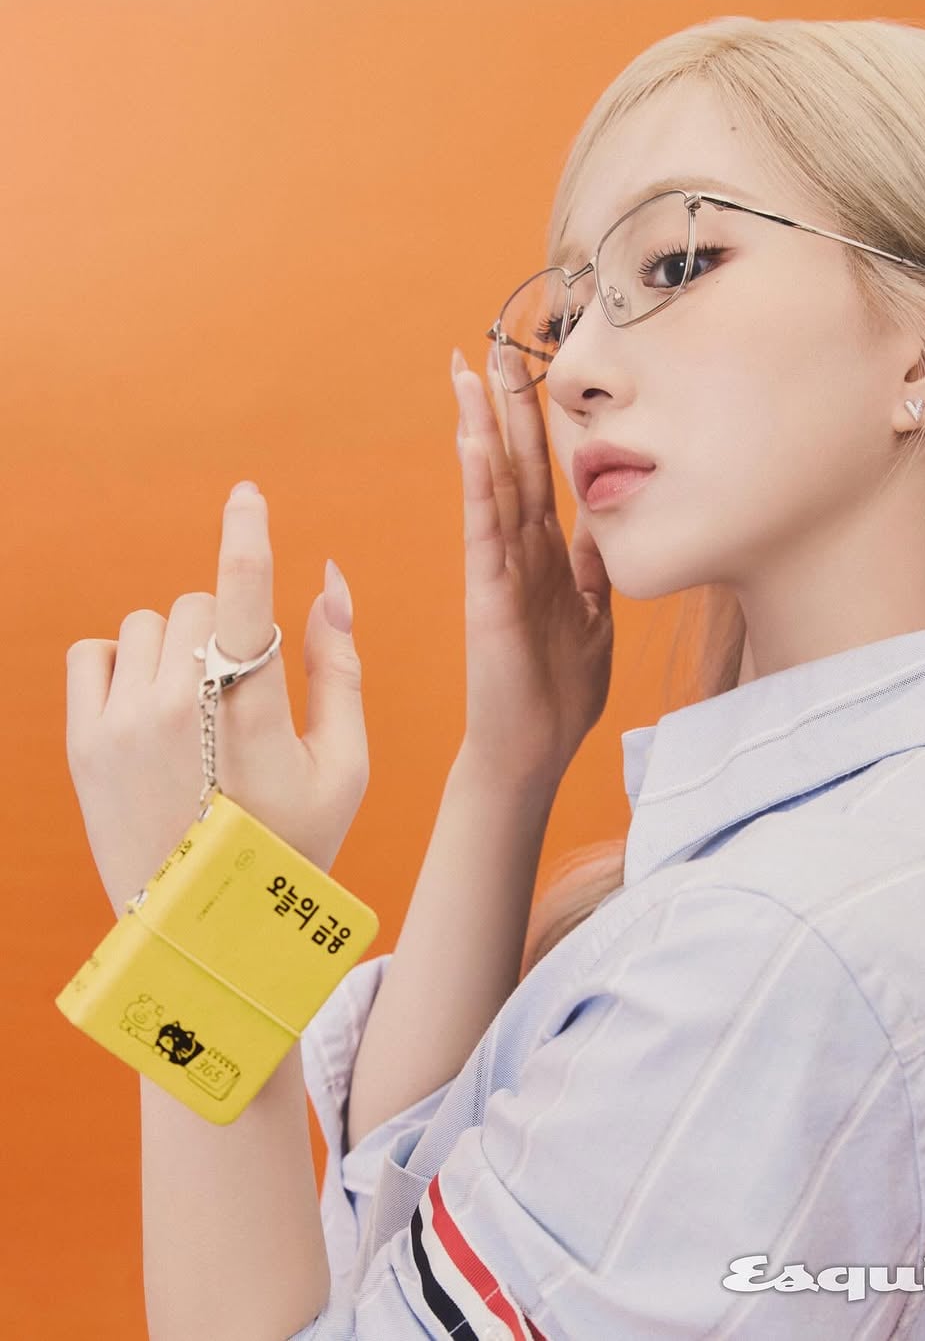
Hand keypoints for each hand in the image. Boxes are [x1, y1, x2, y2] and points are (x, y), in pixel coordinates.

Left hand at [65, 483, 369, 917]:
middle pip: (199, 606)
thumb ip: (343, 667)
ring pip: (149, 625)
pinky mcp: (81, 743)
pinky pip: (94, 652)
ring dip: (177, 649)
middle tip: (240, 693)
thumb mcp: (343, 767)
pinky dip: (122, 665)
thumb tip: (330, 581)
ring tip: (196, 713)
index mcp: (253, 714)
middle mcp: (178, 709)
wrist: (202, 932)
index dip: (248, 535)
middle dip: (226, 631)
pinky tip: (147, 708)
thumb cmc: (290, 846)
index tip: (247, 493)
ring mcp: (121, 726)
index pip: (245, 597)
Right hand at [450, 345, 613, 787]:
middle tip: (492, 342)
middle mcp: (519, 553)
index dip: (535, 421)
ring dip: (481, 427)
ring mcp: (500, 571)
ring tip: (470, 373)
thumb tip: (603, 520)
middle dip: (502, 403)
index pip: (538, 474)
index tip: (531, 368)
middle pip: (510, 464)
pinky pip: (484, 531)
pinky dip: (478, 485)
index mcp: (547, 555)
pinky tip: (473, 441)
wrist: (533, 748)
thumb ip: (592, 566)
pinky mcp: (489, 596)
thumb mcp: (592, 614)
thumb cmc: (559, 688)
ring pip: (490, 486)